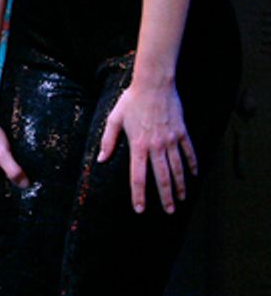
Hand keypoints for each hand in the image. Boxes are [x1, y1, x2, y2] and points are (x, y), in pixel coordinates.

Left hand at [98, 81, 195, 213]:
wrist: (154, 84)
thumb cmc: (131, 101)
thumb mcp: (114, 119)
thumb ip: (108, 140)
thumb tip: (100, 160)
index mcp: (138, 145)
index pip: (138, 176)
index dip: (138, 194)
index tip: (140, 209)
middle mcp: (156, 146)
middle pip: (162, 178)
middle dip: (165, 197)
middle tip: (169, 211)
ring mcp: (171, 140)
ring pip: (177, 169)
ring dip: (180, 186)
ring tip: (181, 199)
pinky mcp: (182, 133)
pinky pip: (189, 152)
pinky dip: (192, 165)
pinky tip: (194, 175)